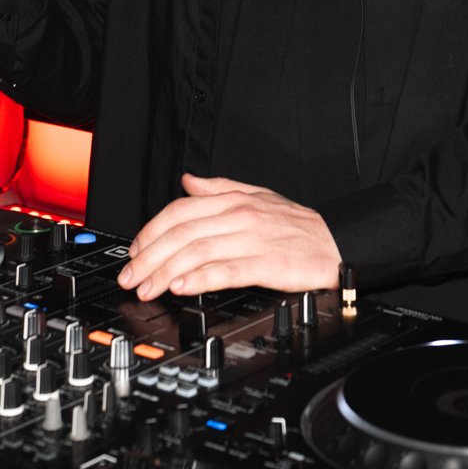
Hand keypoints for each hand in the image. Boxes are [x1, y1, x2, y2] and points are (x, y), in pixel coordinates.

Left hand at [118, 174, 339, 298]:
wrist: (337, 243)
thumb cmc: (298, 225)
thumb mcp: (258, 196)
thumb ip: (219, 189)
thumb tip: (187, 181)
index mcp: (234, 200)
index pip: (180, 210)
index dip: (151, 231)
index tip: (135, 251)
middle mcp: (239, 216)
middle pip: (182, 232)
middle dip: (149, 256)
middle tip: (130, 277)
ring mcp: (252, 239)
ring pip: (197, 251)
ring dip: (165, 271)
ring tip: (147, 288)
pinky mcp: (266, 265)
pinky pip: (226, 270)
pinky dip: (199, 278)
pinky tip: (181, 287)